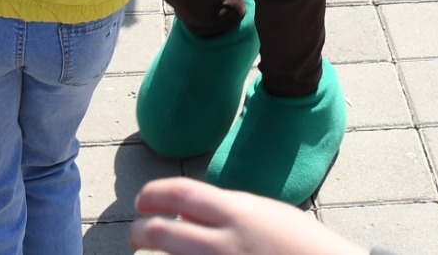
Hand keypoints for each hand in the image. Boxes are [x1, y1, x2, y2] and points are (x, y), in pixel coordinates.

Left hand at [128, 176, 365, 254]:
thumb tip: (190, 211)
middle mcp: (224, 242)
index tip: (141, 201)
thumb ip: (229, 211)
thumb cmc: (302, 246)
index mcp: (237, 212)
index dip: (153, 194)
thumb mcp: (267, 214)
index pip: (180, 192)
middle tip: (134, 234)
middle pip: (161, 233)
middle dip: (139, 232)